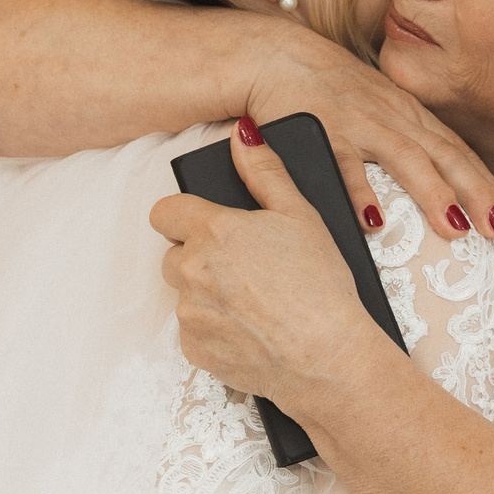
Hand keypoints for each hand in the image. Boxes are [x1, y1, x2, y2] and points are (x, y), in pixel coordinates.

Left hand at [150, 118, 394, 414]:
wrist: (329, 359)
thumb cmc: (321, 285)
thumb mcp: (301, 214)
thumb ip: (264, 171)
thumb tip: (242, 135)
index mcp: (212, 231)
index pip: (164, 212)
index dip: (186, 215)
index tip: (209, 224)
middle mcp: (191, 271)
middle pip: (174, 253)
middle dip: (201, 255)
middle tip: (246, 265)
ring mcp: (189, 314)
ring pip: (184, 293)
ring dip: (207, 292)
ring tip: (255, 300)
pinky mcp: (194, 350)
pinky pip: (193, 330)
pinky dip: (215, 327)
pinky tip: (252, 328)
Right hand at [244, 26, 493, 238]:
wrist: (275, 55)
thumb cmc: (328, 91)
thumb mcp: (377, 111)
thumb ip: (404, 143)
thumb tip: (436, 192)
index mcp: (407, 115)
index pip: (456, 150)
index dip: (486, 182)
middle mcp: (391, 117)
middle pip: (443, 155)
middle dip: (476, 191)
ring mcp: (358, 122)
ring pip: (404, 157)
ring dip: (432, 192)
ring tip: (454, 228)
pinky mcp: (320, 131)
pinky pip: (342, 164)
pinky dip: (359, 193)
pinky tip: (373, 223)